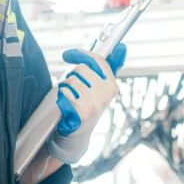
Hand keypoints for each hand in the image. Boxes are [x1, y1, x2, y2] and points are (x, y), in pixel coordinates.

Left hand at [47, 44, 125, 163]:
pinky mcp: (81, 111)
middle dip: (71, 77)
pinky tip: (66, 107)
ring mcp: (95, 102)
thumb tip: (122, 47)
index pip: (98, 60)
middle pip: (81, 69)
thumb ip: (110, 67)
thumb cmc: (86, 107)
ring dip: (65, 88)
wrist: (76, 136)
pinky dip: (61, 98)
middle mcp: (107, 93)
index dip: (81, 54)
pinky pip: (64, 92)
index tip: (68, 55)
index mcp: (112, 85)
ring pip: (70, 80)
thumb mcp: (100, 87)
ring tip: (70, 99)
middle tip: (73, 90)